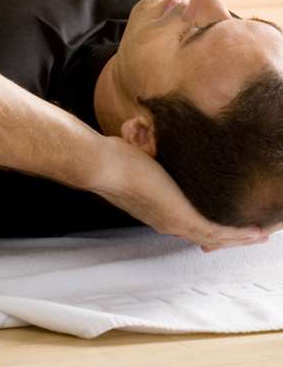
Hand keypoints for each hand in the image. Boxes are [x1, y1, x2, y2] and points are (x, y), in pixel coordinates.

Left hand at [87, 136, 267, 251]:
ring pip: (215, 237)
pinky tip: (256, 232)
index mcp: (157, 211)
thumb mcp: (142, 155)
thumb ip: (150, 148)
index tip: (227, 228)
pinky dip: (238, 234)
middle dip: (232, 237)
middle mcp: (165, 221)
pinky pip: (216, 232)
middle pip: (206, 236)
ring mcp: (172, 222)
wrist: (103, 164)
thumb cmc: (115, 157)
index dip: (210, 228)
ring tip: (263, 234)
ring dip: (241, 237)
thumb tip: (145, 128)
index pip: (189, 225)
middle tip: (254, 236)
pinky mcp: (180, 218)